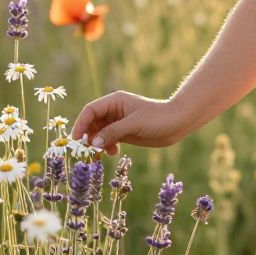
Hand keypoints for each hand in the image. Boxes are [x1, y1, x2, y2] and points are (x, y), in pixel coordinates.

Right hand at [70, 91, 187, 156]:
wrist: (178, 123)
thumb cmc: (158, 118)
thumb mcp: (134, 124)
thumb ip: (112, 133)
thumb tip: (92, 143)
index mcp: (115, 101)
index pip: (90, 111)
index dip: (81, 124)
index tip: (77, 139)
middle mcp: (114, 111)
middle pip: (92, 122)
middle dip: (88, 135)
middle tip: (88, 150)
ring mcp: (119, 122)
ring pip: (99, 133)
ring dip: (97, 143)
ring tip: (101, 153)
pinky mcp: (124, 132)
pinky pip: (108, 139)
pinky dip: (106, 146)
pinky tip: (113, 152)